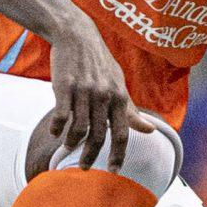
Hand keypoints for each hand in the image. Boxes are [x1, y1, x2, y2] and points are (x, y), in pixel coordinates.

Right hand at [45, 15, 148, 169]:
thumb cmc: (99, 62)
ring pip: (79, 128)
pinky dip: (57, 128)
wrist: (76, 35)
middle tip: (84, 167)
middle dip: (92, 156)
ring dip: (72, 142)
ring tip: (68, 147)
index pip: (123, 133)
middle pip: (99, 135)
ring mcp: (83, 91)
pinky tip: (55, 132)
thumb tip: (151, 130)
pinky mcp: (64, 87)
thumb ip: (131, 110)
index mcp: (119, 96)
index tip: (114, 172)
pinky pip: (60, 115)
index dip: (119, 155)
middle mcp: (104, 95)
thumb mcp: (118, 83)